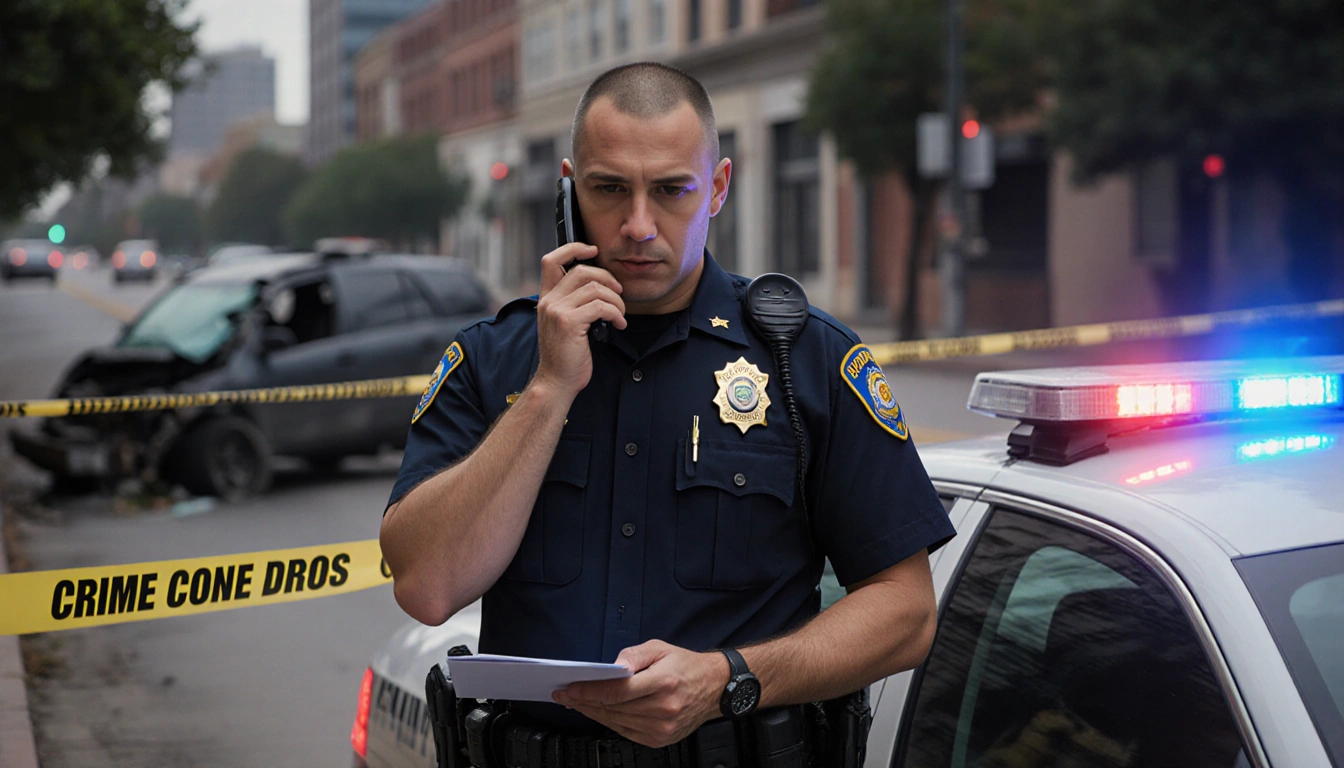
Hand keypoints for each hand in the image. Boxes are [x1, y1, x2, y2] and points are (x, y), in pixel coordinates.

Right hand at [533, 243, 626, 397]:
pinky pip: (601, 306)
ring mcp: (557, 311)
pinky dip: (616, 313)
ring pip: (595, 288)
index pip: (552, 260)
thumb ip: (573, 303)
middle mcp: (549, 301)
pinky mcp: (569, 323)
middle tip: (619, 292)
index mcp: (546, 299)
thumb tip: (598, 286)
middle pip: (582, 271)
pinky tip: (619, 324)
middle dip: (607, 278)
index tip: (593, 250)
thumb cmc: (566, 356)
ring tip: (620, 314)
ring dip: (615, 300)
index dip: (574, 248)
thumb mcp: (565, 324)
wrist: (556, 382)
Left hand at [552, 640, 727, 747]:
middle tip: (565, 695)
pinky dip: (608, 722)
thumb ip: (634, 654)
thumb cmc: (686, 666)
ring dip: (592, 712)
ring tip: (576, 703)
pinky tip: (598, 712)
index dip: (588, 691)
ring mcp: (662, 728)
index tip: (570, 688)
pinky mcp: (659, 739)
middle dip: (584, 701)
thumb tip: (612, 667)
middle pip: (612, 708)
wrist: (715, 688)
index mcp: (664, 683)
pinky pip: (625, 731)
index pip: (617, 691)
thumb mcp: (661, 648)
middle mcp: (663, 708)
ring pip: (615, 722)